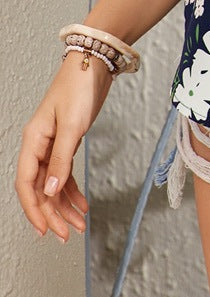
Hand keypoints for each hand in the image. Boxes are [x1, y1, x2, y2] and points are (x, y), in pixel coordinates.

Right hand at [16, 53, 112, 241]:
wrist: (95, 63)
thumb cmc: (79, 86)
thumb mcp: (71, 125)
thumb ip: (61, 160)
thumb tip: (50, 191)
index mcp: (33, 140)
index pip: (26, 183)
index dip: (34, 208)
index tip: (45, 229)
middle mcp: (40, 144)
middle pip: (40, 188)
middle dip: (53, 213)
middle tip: (67, 233)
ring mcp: (53, 144)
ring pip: (54, 184)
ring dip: (65, 205)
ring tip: (78, 224)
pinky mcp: (67, 141)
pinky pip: (65, 173)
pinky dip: (73, 190)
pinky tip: (82, 204)